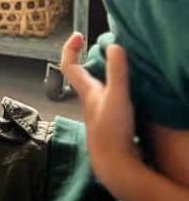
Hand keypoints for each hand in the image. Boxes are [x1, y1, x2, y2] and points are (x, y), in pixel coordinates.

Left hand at [60, 32, 138, 190]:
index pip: (69, 65)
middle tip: (107, 47)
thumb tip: (113, 45)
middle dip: (91, 59)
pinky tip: (131, 93)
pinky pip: (111, 100)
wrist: (115, 165)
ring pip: (98, 88)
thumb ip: (116, 72)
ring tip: (121, 65)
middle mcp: (89, 100)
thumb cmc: (112, 132)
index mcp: (86, 91)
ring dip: (106, 75)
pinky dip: (117, 91)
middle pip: (84, 75)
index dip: (70, 48)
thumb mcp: (117, 97)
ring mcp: (99, 113)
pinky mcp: (110, 124)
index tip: (78, 34)